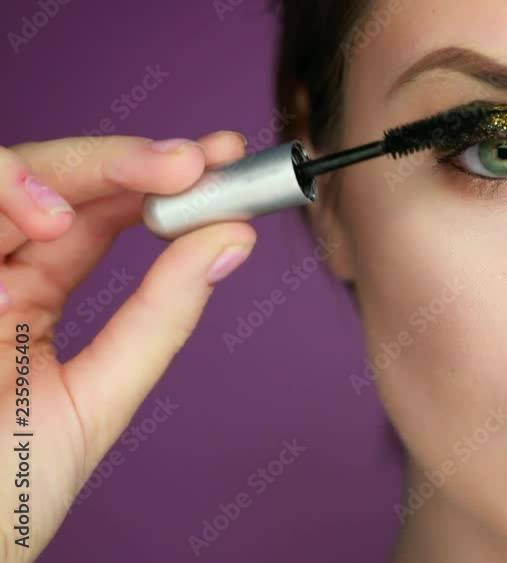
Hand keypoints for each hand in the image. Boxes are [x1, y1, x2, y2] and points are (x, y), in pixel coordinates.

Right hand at [0, 132, 257, 561]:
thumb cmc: (3, 491)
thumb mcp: (95, 400)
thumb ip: (158, 318)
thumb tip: (232, 240)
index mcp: (31, 297)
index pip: (100, 215)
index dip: (160, 178)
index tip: (225, 158)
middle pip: (52, 181)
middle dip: (124, 161)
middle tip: (191, 161)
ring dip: (54, 174)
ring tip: (98, 203)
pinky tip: (39, 233)